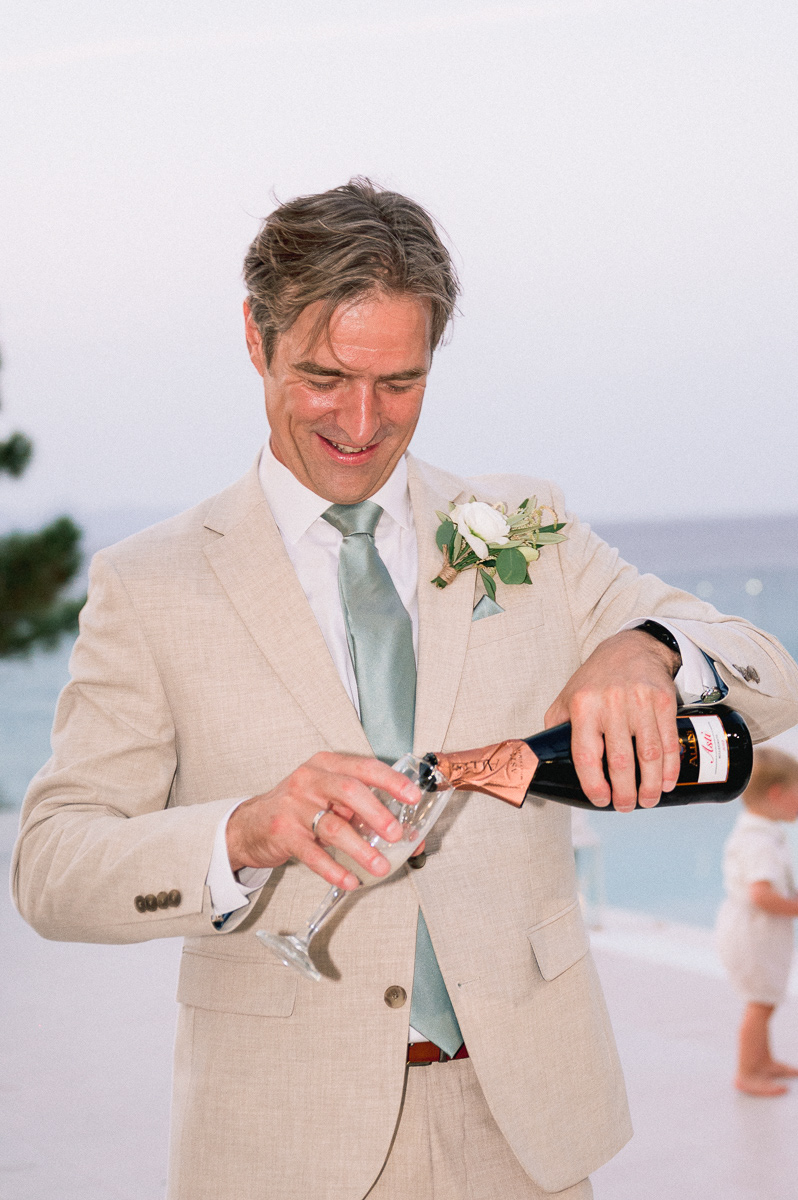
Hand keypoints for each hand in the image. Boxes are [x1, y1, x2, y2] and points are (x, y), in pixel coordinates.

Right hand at [226, 753, 420, 889]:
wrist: (250, 824)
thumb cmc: (298, 808)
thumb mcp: (327, 797)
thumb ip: (362, 810)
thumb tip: (409, 836)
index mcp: (326, 765)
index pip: (364, 767)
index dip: (391, 781)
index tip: (413, 796)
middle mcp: (309, 780)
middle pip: (349, 790)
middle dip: (377, 813)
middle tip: (395, 834)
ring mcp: (294, 806)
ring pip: (333, 826)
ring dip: (360, 849)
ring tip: (379, 866)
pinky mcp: (282, 833)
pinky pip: (313, 854)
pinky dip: (334, 870)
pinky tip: (350, 880)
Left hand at [544, 629, 679, 811]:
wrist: (631, 648)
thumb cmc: (596, 679)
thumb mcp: (567, 697)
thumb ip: (557, 728)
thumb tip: (548, 763)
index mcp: (583, 706)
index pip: (586, 755)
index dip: (593, 784)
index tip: (600, 799)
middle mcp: (610, 703)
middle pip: (620, 760)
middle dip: (624, 792)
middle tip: (625, 806)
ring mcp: (639, 701)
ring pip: (648, 754)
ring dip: (650, 785)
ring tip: (647, 800)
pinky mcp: (663, 700)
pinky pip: (668, 740)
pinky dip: (670, 767)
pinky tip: (665, 781)